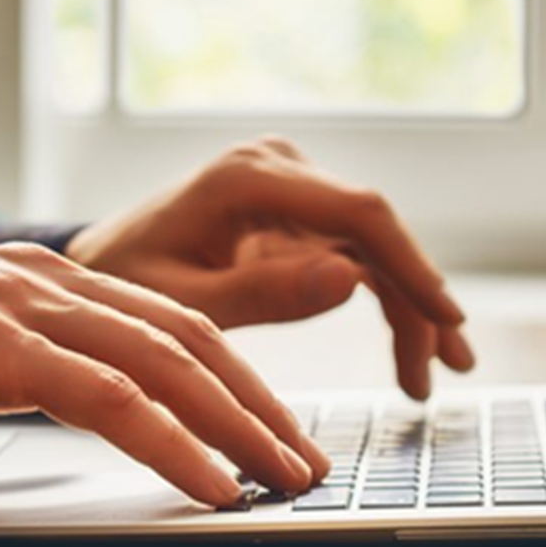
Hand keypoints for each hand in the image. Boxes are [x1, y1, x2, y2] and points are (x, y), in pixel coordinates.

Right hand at [0, 242, 328, 505]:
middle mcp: (43, 277)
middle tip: (307, 459)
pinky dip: (170, 442)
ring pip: (162, 362)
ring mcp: (15, 303)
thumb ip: (35, 366)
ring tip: (283, 477)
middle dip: (260, 404)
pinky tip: (210, 482)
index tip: (280, 430)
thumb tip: (101, 408)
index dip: (238, 379)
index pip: (172, 323)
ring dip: (237, 426)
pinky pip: (104, 396)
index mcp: (45, 277)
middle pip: (188, 337)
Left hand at [66, 137, 473, 399]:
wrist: (98, 265)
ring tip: (425, 378)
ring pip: (373, 247)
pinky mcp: (295, 212)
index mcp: (248, 179)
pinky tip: (406, 349)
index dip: (411, 265)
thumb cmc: (125, 283)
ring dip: (407, 307)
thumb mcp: (183, 304)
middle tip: (444, 369)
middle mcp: (279, 168)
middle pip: (375, 231)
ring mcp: (291, 187)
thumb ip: (263, 295)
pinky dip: (382, 300)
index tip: (446, 317)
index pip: (357, 213)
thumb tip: (351, 281)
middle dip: (417, 300)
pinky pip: (354, 255)